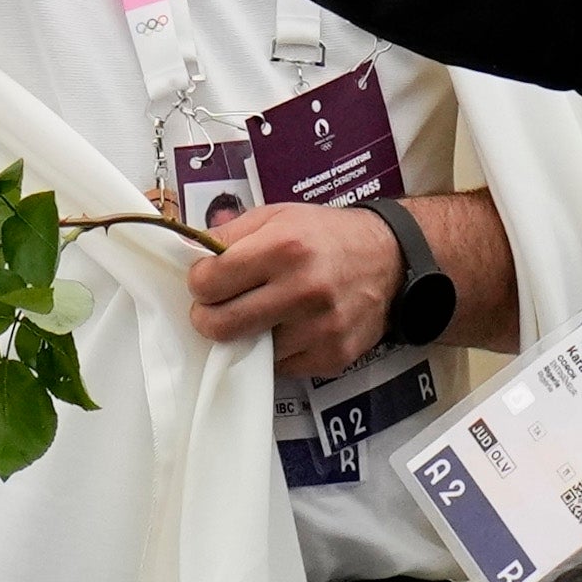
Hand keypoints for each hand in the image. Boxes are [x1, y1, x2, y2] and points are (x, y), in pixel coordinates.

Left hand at [183, 198, 408, 379]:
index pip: (206, 283)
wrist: (392, 258)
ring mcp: (320, 328)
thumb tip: (189, 256)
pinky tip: (293, 327)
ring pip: (249, 349)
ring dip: (249, 334)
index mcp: (284, 248)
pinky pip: (282, 365)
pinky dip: (279, 349)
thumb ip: (229, 234)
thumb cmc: (328, 236)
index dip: (200, 282)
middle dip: (209, 317)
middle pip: (219, 325)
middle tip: (220, 307)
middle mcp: (303, 290)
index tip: (211, 279)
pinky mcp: (332, 355)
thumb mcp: (277, 216)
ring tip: (267, 312)